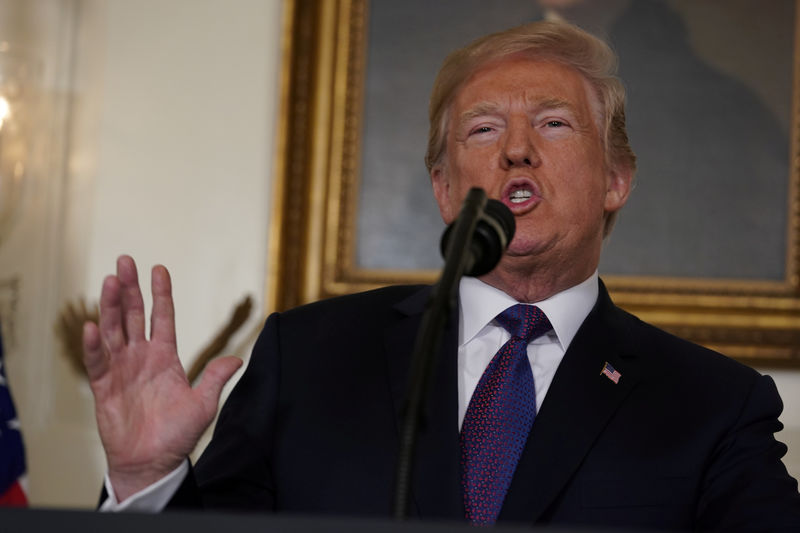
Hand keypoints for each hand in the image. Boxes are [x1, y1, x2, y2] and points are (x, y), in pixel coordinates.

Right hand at [83, 255, 242, 501]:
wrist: (153, 462)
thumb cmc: (177, 435)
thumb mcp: (203, 404)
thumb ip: (215, 378)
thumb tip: (238, 358)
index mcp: (165, 357)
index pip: (163, 318)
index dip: (161, 294)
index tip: (159, 268)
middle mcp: (141, 357)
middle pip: (134, 316)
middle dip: (131, 288)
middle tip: (125, 261)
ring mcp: (121, 369)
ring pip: (114, 330)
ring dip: (111, 306)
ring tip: (111, 280)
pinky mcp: (103, 386)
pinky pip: (97, 361)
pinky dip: (94, 344)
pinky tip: (93, 324)